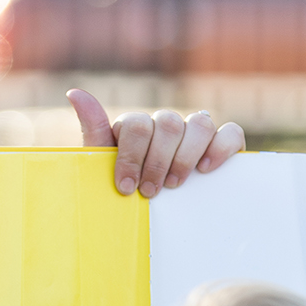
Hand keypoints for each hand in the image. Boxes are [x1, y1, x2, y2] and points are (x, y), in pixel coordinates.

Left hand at [67, 88, 243, 197]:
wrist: (153, 213)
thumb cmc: (127, 188)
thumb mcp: (102, 164)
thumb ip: (93, 129)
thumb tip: (74, 92)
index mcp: (138, 127)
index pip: (138, 125)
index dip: (132, 156)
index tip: (127, 187)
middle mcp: (168, 124)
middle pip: (169, 124)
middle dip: (158, 161)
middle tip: (151, 191)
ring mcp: (196, 133)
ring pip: (200, 124)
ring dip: (186, 156)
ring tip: (176, 185)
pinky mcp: (222, 144)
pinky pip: (230, 133)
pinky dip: (220, 148)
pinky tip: (206, 170)